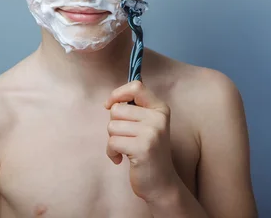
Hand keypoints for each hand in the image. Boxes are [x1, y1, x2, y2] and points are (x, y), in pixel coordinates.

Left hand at [104, 80, 178, 201]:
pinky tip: (121, 159)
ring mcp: (152, 133)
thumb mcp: (148, 125)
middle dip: (114, 125)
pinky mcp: (142, 148)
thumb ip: (135, 110)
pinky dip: (111, 152)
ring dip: (112, 140)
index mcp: (160, 108)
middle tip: (125, 137)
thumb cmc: (148, 152)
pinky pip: (112, 142)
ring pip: (112, 126)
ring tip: (125, 149)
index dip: (118, 93)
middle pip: (117, 109)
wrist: (161, 183)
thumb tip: (111, 100)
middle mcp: (158, 118)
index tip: (109, 105)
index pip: (136, 87)